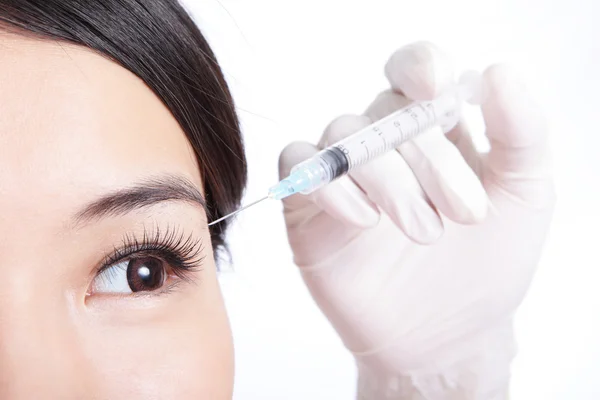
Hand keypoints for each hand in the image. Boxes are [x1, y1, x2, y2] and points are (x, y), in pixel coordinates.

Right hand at [278, 42, 554, 398]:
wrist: (444, 336)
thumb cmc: (485, 266)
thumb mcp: (525, 196)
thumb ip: (521, 133)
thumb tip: (498, 73)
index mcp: (433, 129)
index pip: (413, 70)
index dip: (421, 68)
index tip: (441, 95)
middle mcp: (385, 143)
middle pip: (384, 109)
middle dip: (428, 159)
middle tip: (465, 213)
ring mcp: (345, 173)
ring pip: (343, 136)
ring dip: (387, 179)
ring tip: (424, 230)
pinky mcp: (309, 206)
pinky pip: (298, 165)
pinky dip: (328, 184)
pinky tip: (363, 220)